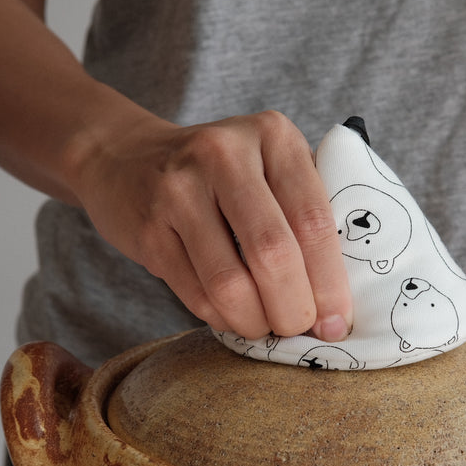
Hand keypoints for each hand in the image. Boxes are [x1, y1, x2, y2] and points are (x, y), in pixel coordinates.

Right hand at [70, 110, 352, 340]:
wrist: (125, 157)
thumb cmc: (221, 174)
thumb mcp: (270, 165)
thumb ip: (307, 210)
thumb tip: (340, 298)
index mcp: (273, 135)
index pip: (314, 219)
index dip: (330, 281)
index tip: (337, 321)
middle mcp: (225, 154)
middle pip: (274, 253)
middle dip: (294, 308)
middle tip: (300, 330)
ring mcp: (179, 190)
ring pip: (231, 283)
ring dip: (255, 321)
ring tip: (265, 327)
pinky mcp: (149, 229)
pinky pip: (196, 294)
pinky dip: (222, 318)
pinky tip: (233, 316)